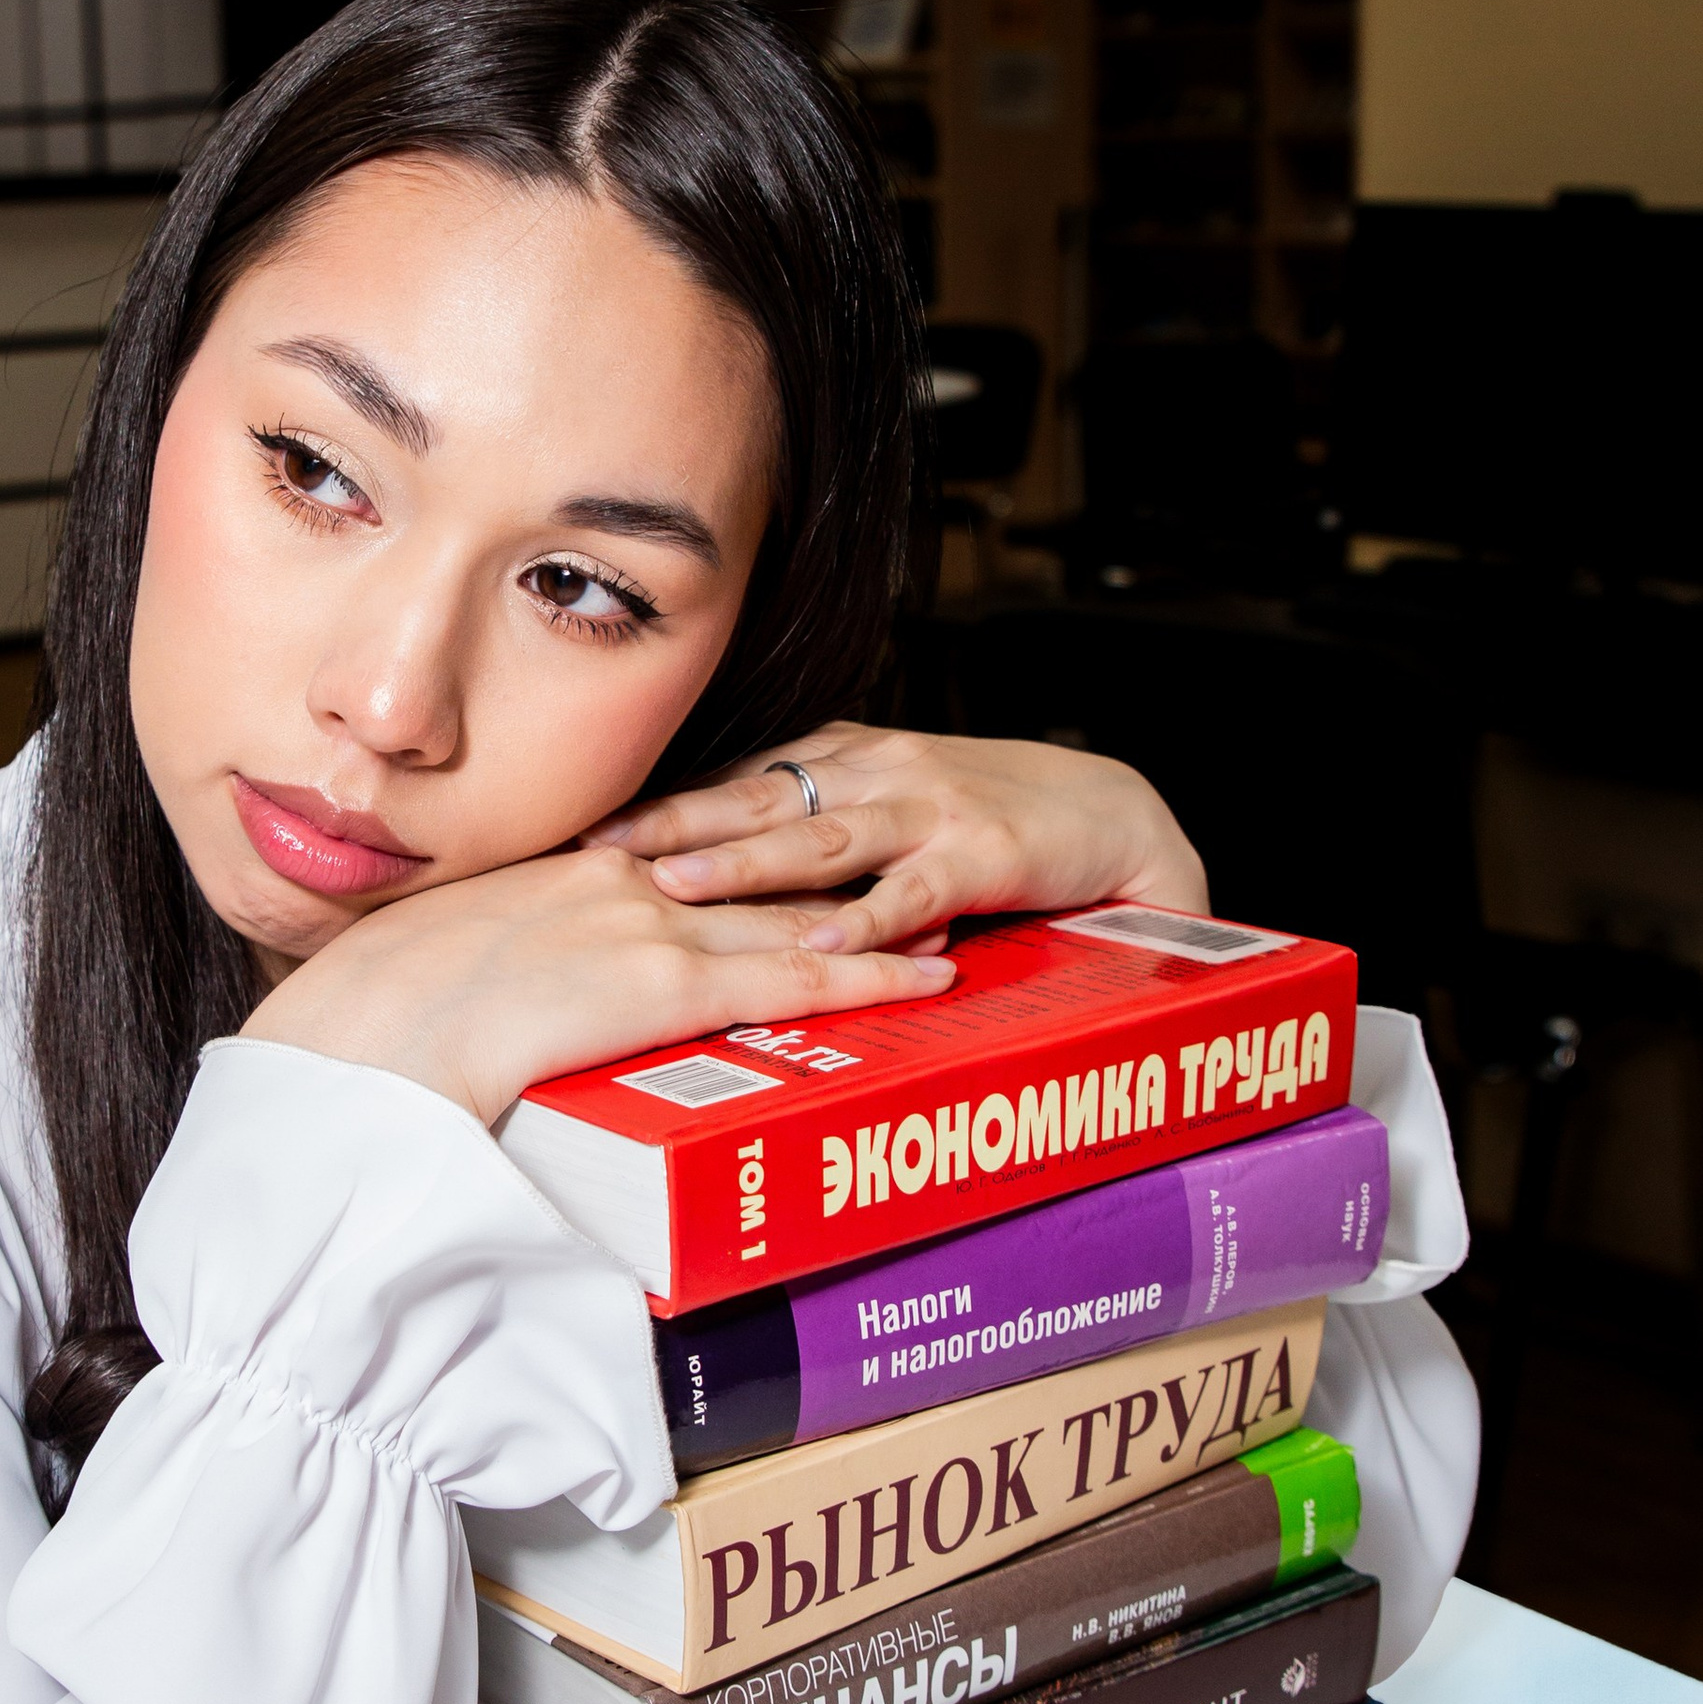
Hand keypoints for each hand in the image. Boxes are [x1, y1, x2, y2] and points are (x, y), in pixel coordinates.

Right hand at [242, 844, 954, 1126]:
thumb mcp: (439, 972)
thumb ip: (493, 970)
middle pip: (759, 871)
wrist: (365, 1039)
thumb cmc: (376, 1023)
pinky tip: (932, 976)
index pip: (690, 856)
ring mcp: (652, 929)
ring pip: (797, 912)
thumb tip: (500, 1001)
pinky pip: (797, 978)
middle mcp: (624, 885)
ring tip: (954, 903)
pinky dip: (874, 975)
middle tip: (915, 856)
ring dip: (882, 909)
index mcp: (567, 877)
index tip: (807, 845)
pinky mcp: (670, 986)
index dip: (759, 850)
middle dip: (841, 866)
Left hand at [590, 721, 1207, 956]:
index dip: (661, 794)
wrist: (1122, 814)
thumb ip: (819, 830)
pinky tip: (817, 943)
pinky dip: (865, 919)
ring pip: (819, 837)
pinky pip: (913, 891)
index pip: (737, 773)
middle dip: (671, 818)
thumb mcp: (894, 811)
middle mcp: (878, 773)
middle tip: (591, 840)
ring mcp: (929, 811)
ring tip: (673, 884)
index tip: (581, 814)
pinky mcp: (983, 856)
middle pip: (755, 795)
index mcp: (849, 760)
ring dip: (744, 862)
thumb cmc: (999, 821)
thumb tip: (720, 862)